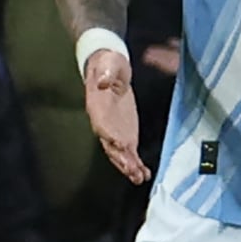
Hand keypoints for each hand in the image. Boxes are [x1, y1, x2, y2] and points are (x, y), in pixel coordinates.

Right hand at [81, 49, 146, 183]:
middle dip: (121, 158)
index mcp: (97, 108)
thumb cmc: (108, 65)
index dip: (110, 135)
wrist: (109, 68)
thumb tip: (103, 81)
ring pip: (119, 153)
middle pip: (111, 145)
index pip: (102, 124)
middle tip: (131, 169)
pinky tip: (143, 174)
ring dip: (128, 166)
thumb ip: (106, 72)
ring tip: (138, 178)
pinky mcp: (125, 133)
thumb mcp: (108, 63)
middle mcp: (103, 124)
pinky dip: (135, 163)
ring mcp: (114, 130)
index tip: (118, 144)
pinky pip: (129, 151)